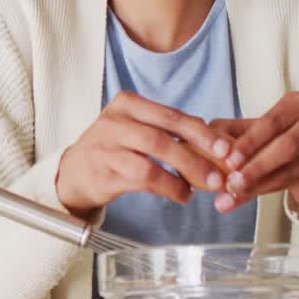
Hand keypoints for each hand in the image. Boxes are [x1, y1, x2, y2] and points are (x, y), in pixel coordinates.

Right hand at [56, 91, 233, 215]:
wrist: (73, 173)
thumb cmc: (113, 149)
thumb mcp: (136, 129)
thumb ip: (169, 130)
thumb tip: (215, 139)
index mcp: (126, 103)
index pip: (170, 115)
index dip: (201, 132)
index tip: (225, 147)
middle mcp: (114, 121)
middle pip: (162, 137)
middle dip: (196, 156)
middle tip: (220, 173)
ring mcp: (106, 147)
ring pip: (152, 159)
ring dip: (184, 175)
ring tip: (204, 187)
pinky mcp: (103, 173)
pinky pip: (142, 180)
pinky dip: (168, 188)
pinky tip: (182, 194)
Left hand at [210, 92, 298, 220]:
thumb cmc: (278, 142)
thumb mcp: (255, 133)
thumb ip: (230, 132)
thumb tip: (198, 135)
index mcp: (296, 104)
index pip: (270, 122)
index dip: (248, 142)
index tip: (226, 159)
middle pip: (284, 145)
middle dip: (255, 165)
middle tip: (230, 180)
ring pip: (288, 168)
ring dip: (257, 183)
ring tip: (233, 193)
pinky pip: (293, 181)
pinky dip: (265, 190)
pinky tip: (245, 197)